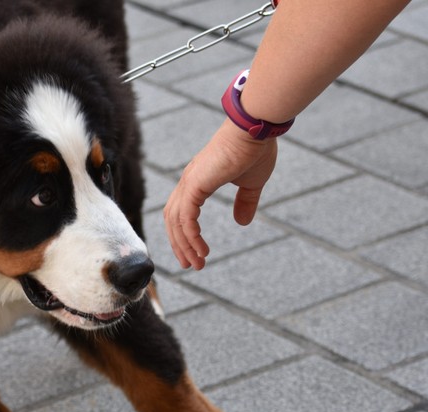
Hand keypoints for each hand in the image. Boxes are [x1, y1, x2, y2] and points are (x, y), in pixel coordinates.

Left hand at [163, 119, 277, 269]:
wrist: (255, 130)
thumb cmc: (255, 151)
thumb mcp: (251, 184)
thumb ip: (245, 203)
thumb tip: (242, 222)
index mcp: (198, 180)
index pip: (181, 211)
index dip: (185, 233)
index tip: (195, 253)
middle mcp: (189, 182)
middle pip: (172, 219)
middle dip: (180, 244)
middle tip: (190, 265)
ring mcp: (189, 182)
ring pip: (176, 222)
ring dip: (185, 245)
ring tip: (197, 263)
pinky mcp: (195, 184)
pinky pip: (186, 217)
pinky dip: (191, 236)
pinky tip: (201, 250)